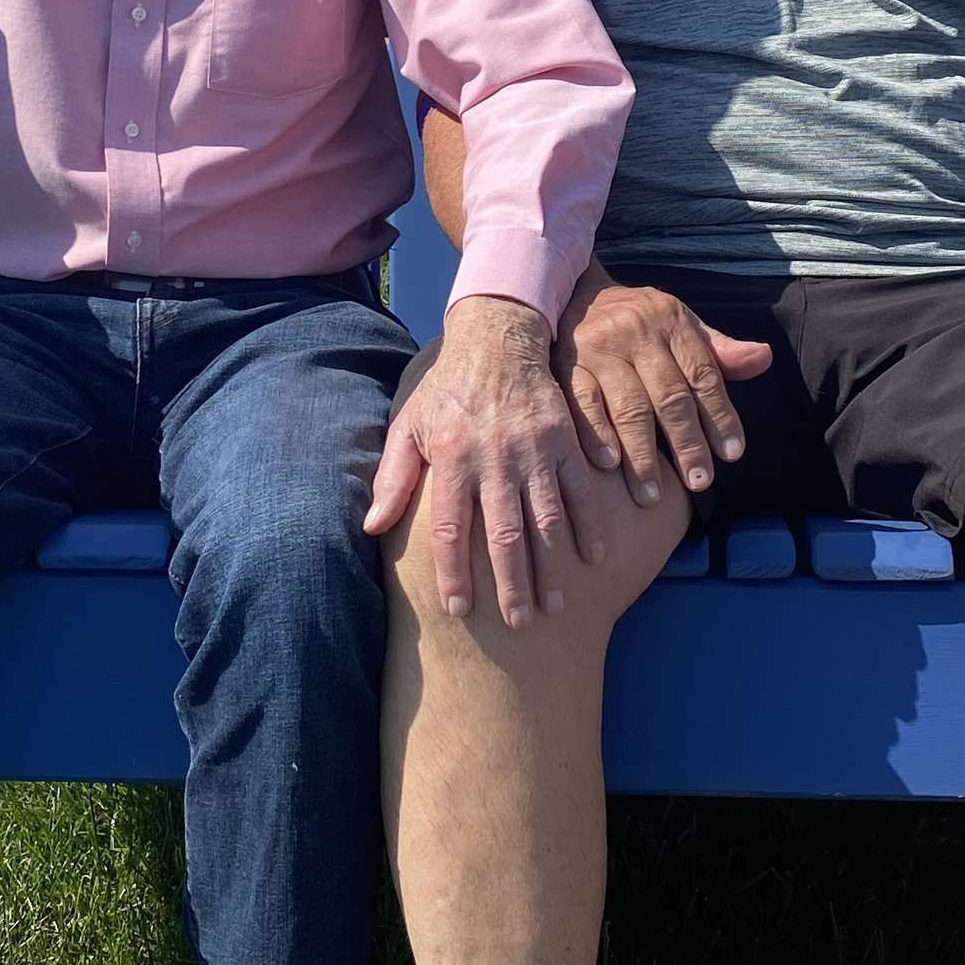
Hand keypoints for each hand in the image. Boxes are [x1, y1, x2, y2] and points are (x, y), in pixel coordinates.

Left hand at [363, 297, 607, 628]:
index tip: (459, 611)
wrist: (498, 339)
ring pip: (544, 518)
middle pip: (502, 533)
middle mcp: (494, 458)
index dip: (453, 572)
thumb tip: (371, 527)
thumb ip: (392, 478)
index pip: (450, 528)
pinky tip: (594, 559)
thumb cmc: (447, 390)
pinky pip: (580, 489)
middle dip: (511, 583)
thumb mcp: (408, 426)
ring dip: (551, 566)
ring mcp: (534, 451)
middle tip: (519, 625)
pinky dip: (588, 524)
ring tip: (554, 607)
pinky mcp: (564, 440)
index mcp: (452, 459)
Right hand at [556, 267, 771, 504]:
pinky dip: (597, 434)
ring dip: (643, 454)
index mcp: (671, 321)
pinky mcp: (566, 366)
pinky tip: (610, 464)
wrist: (574, 293)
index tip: (732, 453)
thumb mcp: (681, 324)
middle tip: (700, 482)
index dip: (720, 415)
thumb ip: (719, 350)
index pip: (703, 374)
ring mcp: (598, 350)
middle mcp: (636, 333)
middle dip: (687, 443)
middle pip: (669, 396)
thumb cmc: (639, 321)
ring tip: (654, 494)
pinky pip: (582, 404)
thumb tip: (763, 358)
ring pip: (628, 407)